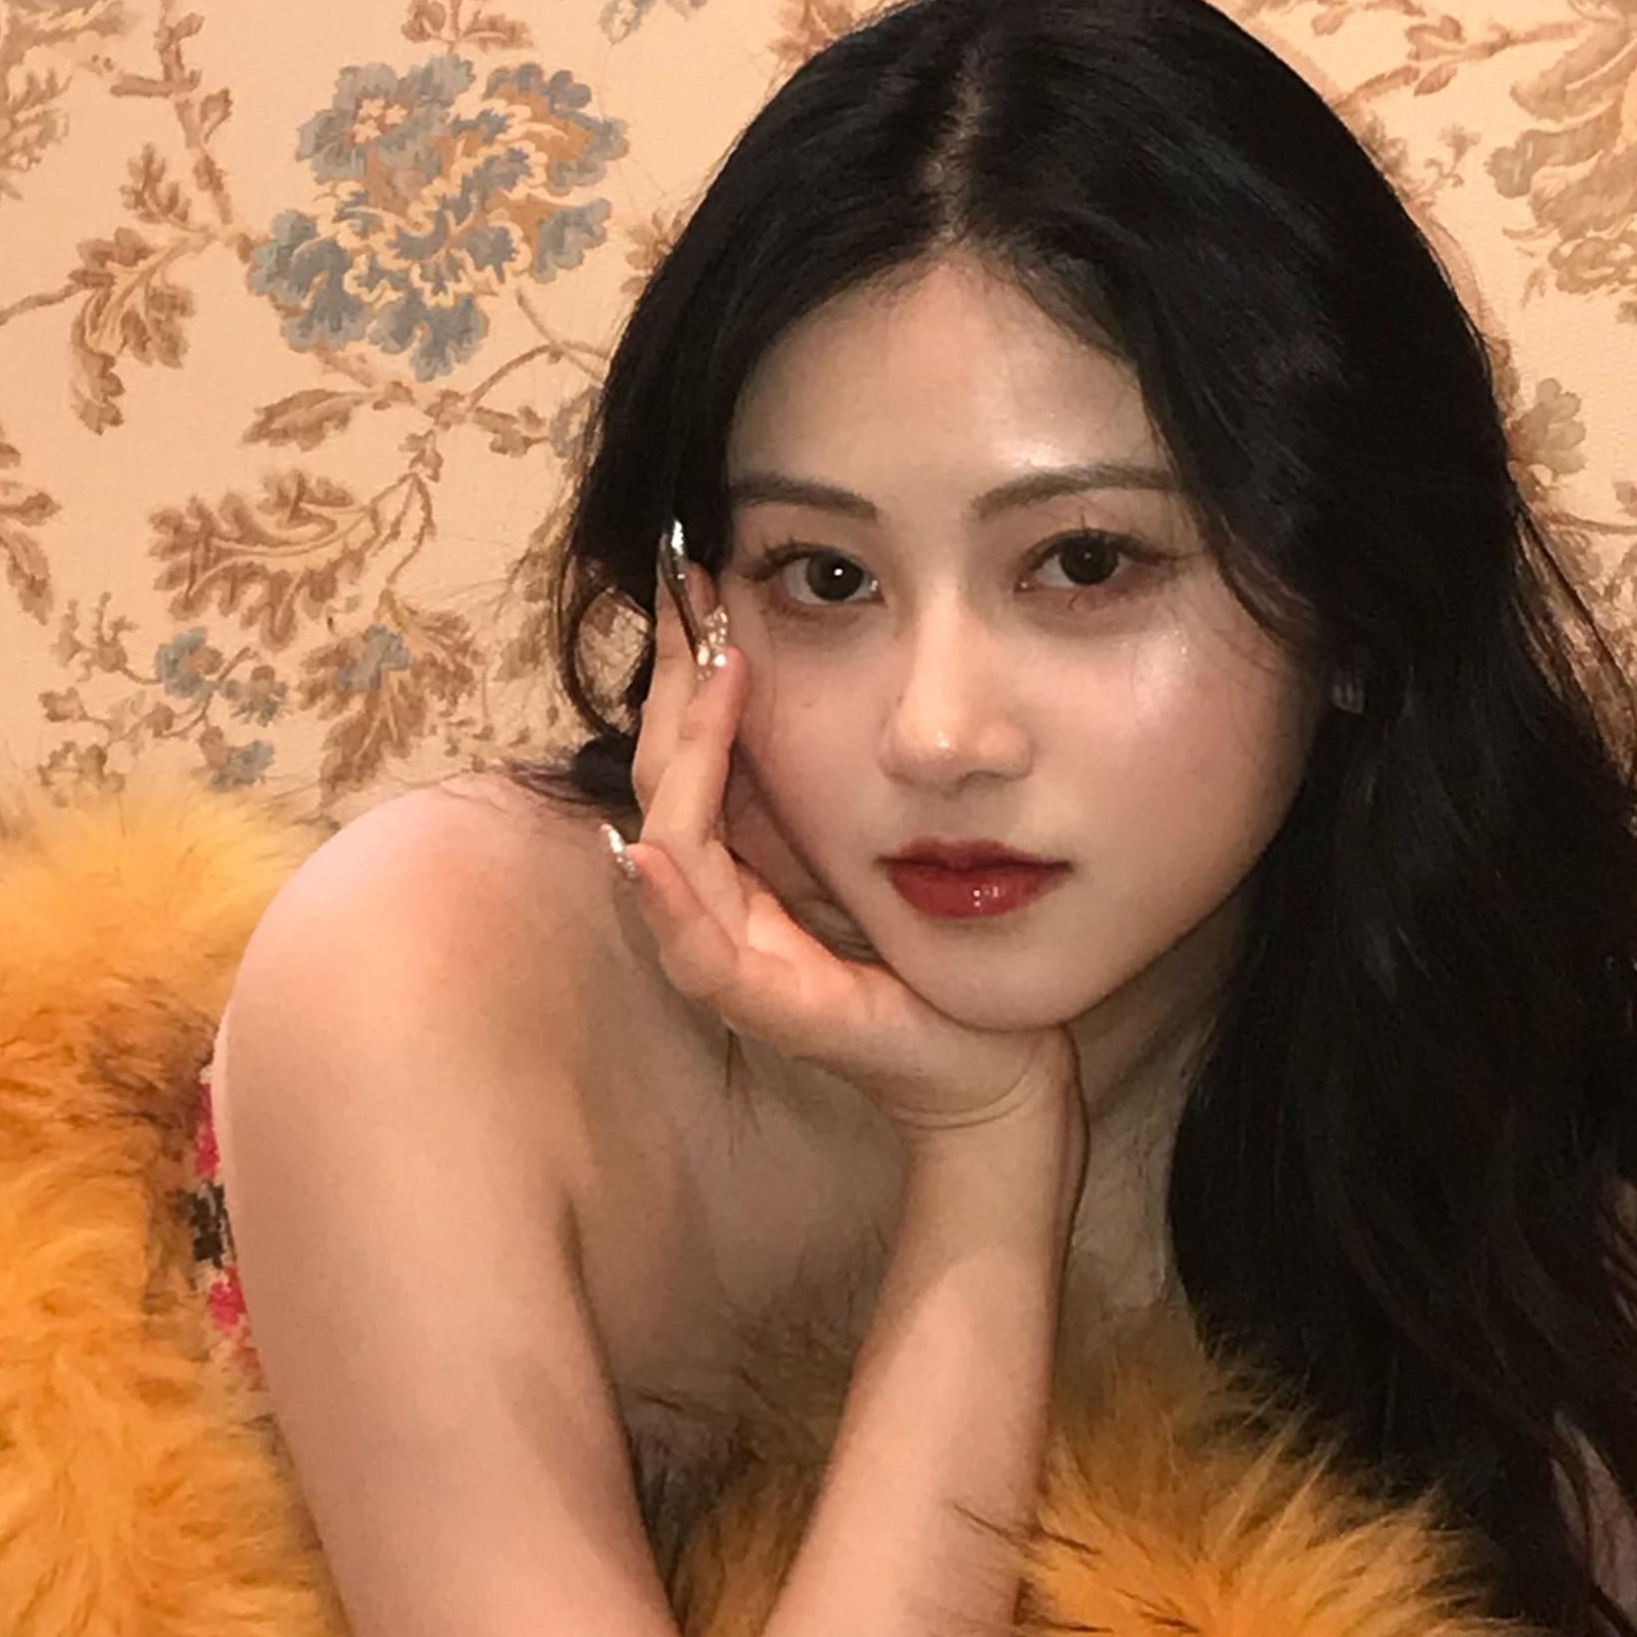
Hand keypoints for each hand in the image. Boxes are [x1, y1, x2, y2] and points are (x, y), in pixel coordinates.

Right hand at [609, 540, 1082, 1150]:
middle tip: (692, 603)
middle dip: (670, 694)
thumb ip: (804, 780)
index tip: (694, 586)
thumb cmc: (922, 946)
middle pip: (662, 788)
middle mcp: (717, 908)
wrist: (988, 1051)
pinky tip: (648, 849)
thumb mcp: (858, 837)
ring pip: (670, 854)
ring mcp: (735, 960)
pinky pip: (699, 954)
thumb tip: (775, 664)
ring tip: (701, 681)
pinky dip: (666, 902)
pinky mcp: (768, 1009)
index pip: (685, 757)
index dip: (682, 675)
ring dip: (679, 765)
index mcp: (735, 864)